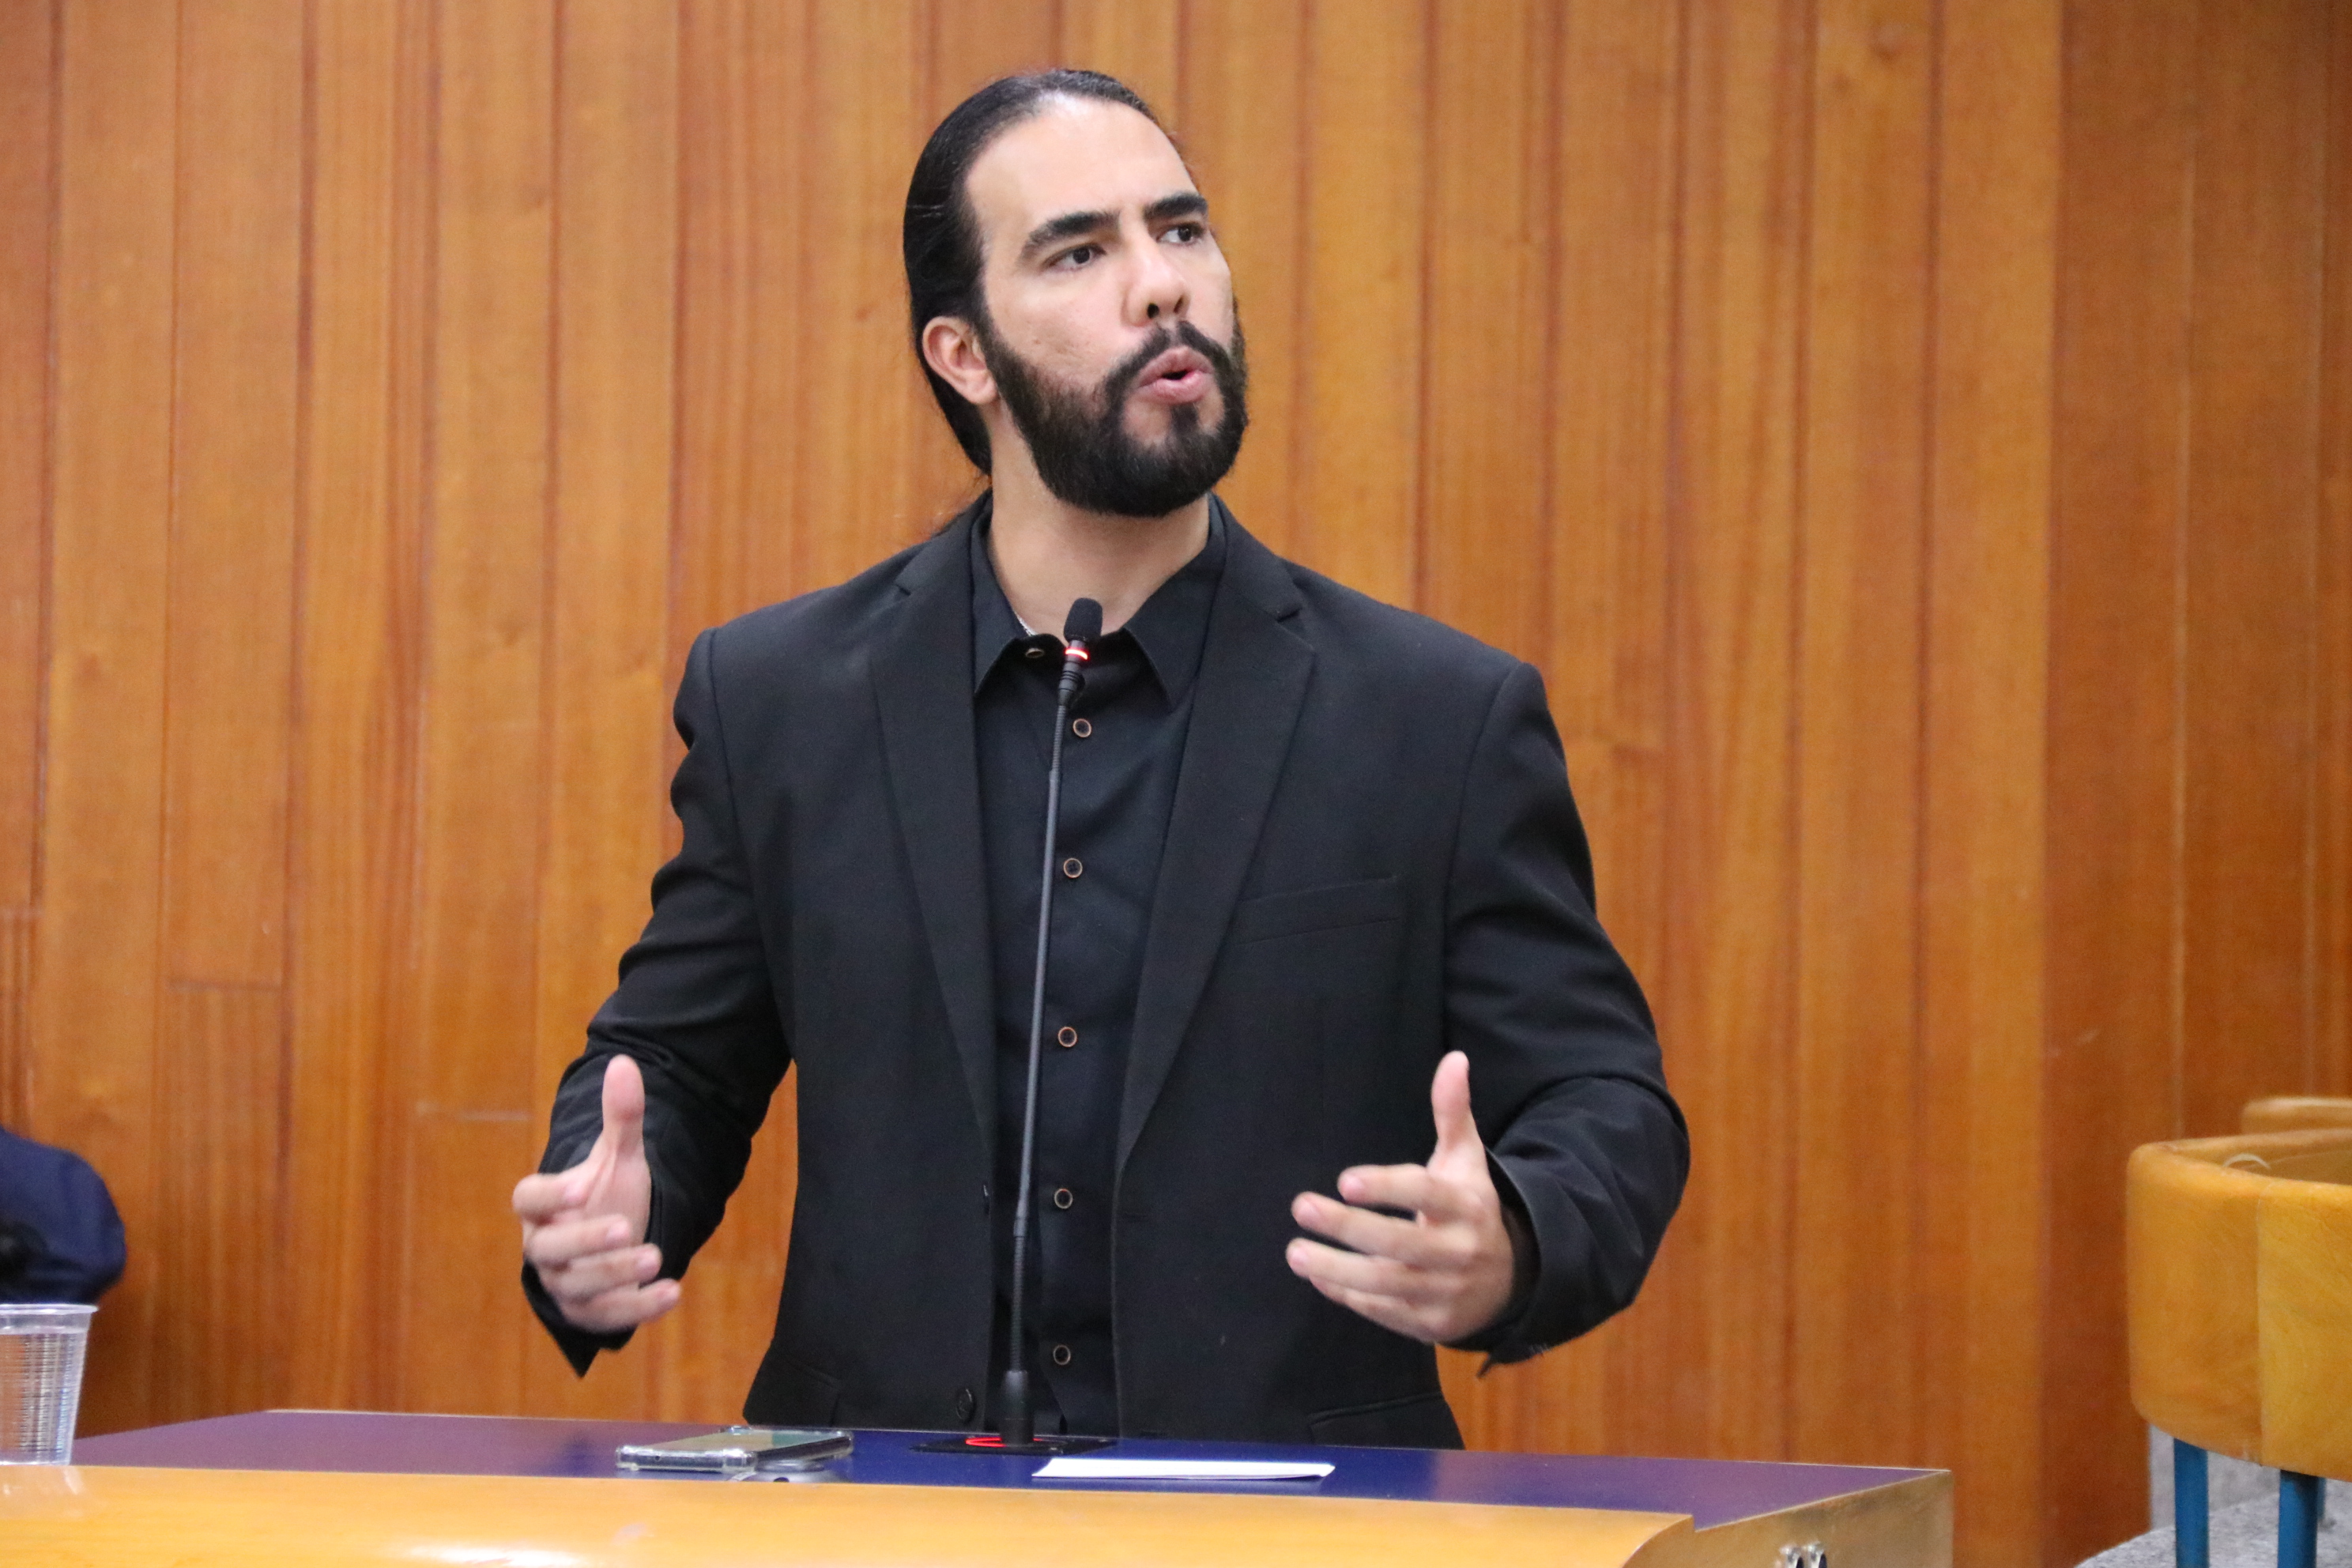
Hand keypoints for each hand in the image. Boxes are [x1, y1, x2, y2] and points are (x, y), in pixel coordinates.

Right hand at [512, 1055, 678, 1333]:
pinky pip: (606, 1317)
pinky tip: (672, 1292)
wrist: (613, 1241)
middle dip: (587, 1242)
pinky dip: (639, 1309)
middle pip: (550, 1251)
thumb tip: (624, 1063)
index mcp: (541, 1207)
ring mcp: (564, 1284)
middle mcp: (544, 1249)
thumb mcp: (618, 1157)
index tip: (582, 1186)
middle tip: (625, 1227)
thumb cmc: (605, 1194)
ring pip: (578, 1287)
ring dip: (616, 1276)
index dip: (551, 1195)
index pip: (529, 1200)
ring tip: (655, 1258)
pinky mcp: (588, 1313)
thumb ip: (621, 1118)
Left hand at [1285, 1051, 1516, 1342]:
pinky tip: (1318, 1277)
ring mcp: (1444, 1292)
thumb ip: (1453, 1113)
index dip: (1387, 1188)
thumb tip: (1453, 1059)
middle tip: (1301, 1206)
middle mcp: (1458, 1251)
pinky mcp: (1429, 1323)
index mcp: (1465, 1207)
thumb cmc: (1469, 1208)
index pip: (1425, 1195)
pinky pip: (1383, 1311)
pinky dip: (1348, 1295)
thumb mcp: (1466, 1161)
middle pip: (1398, 1244)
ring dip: (1336, 1269)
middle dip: (1347, 1228)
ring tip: (1295, 1251)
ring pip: (1385, 1283)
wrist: (1511, 1279)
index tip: (1345, 1179)